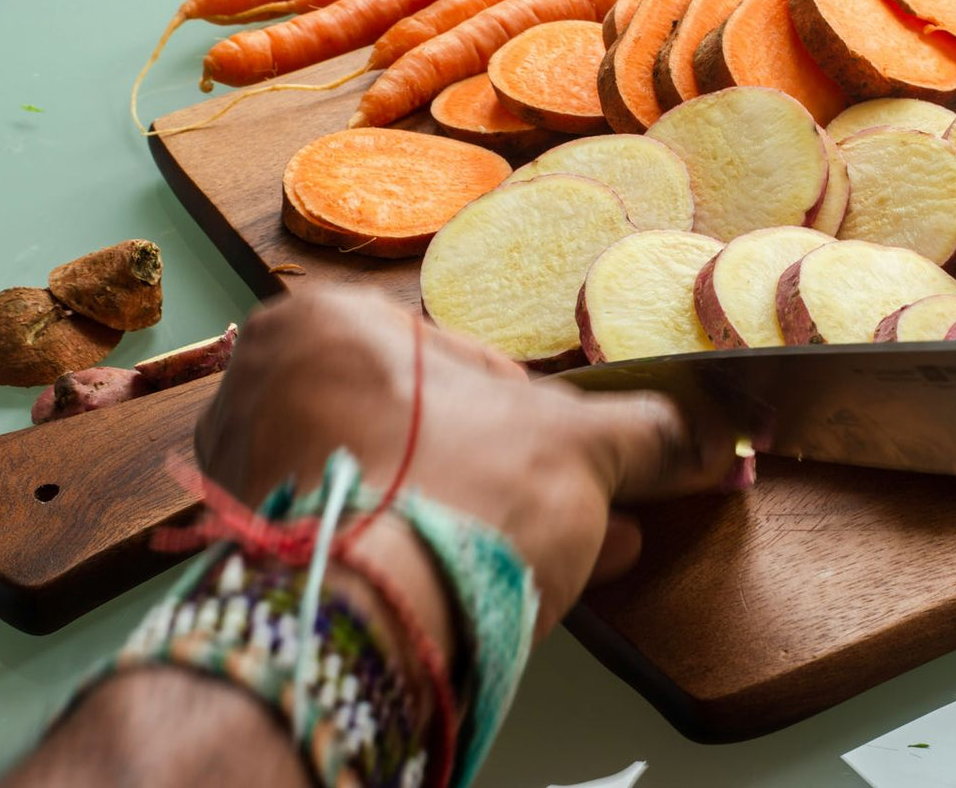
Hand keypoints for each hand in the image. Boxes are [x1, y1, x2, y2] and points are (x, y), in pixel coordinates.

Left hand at [195, 286, 736, 638]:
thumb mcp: (577, 447)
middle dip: (502, 474)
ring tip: (541, 557)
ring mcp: (249, 478)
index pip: (462, 359)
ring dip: (473, 518)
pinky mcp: (250, 558)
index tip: (569, 458)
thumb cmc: (454, 501)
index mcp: (328, 323)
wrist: (364, 632)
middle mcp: (265, 389)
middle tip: (561, 510)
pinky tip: (485, 585)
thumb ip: (644, 431)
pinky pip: (356, 542)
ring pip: (391, 489)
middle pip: (422, 429)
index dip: (533, 415)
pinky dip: (418, 557)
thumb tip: (706, 431)